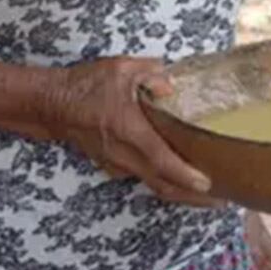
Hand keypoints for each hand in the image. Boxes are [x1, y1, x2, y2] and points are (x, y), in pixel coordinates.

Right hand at [44, 58, 219, 205]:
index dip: (185, 176)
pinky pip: (140, 175)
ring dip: (177, 190)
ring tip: (203, 191)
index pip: (162, 161)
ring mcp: (116, 162)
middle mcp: (124, 154)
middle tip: (219, 199)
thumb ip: (151, 74)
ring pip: (151, 182)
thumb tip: (171, 86)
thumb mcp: (121, 70)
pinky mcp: (111, 163)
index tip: (208, 185)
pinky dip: (160, 180)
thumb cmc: (84, 86)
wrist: (51, 104)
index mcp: (130, 132)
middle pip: (162, 184)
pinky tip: (174, 174)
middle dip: (191, 196)